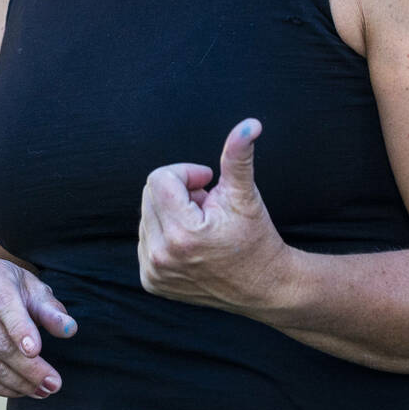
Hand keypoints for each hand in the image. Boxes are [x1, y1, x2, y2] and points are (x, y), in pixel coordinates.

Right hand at [0, 255, 76, 398]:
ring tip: (42, 390)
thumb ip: (51, 309)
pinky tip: (20, 390)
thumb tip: (70, 329)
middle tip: (53, 382)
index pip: (4, 303)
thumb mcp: (32, 288)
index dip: (19, 328)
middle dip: (27, 366)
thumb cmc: (9, 287)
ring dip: (15, 382)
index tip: (36, 351)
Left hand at [139, 118, 290, 315]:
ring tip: (201, 224)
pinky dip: (165, 231)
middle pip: (150, 193)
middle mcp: (161, 255)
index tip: (209, 183)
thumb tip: (249, 123)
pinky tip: (191, 241)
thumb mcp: (246, 193)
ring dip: (172, 211)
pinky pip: (145, 238)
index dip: (187, 173)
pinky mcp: (151, 281)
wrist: (263, 285)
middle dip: (179, 191)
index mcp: (182, 232)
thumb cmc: (256, 236)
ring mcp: (153, 271)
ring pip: (146, 214)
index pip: (160, 178)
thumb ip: (238, 155)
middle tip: (207, 205)